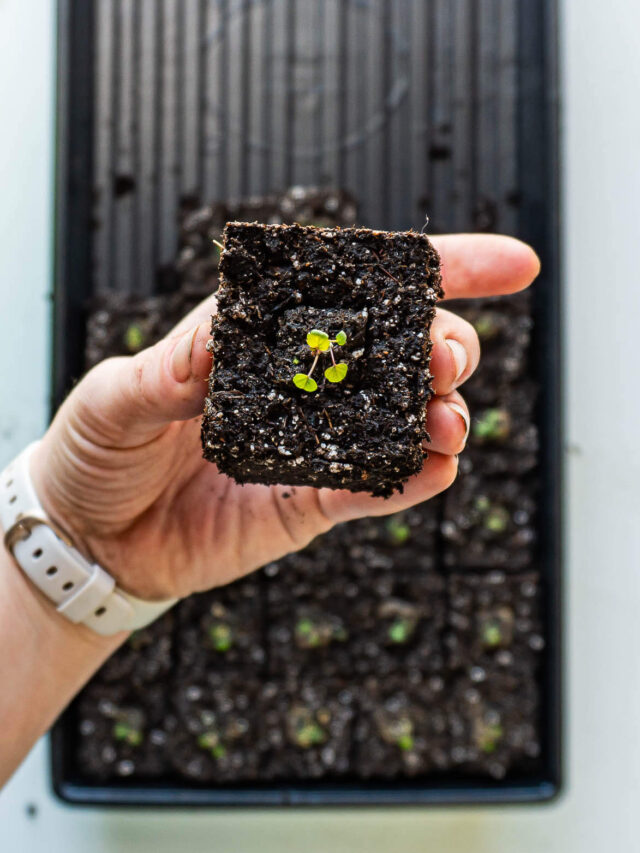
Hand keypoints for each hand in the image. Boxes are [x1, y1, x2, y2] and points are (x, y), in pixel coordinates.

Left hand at [32, 234, 538, 600]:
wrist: (92, 535)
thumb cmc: (98, 450)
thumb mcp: (117, 394)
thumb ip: (168, 366)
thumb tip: (217, 338)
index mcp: (262, 337)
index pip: (355, 290)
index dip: (436, 271)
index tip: (505, 265)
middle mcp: (300, 385)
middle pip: (396, 350)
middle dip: (441, 345)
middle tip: (447, 358)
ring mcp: (314, 443)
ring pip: (398, 419)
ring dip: (438, 414)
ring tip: (448, 419)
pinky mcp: (311, 500)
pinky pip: (374, 488)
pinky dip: (411, 478)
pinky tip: (438, 465)